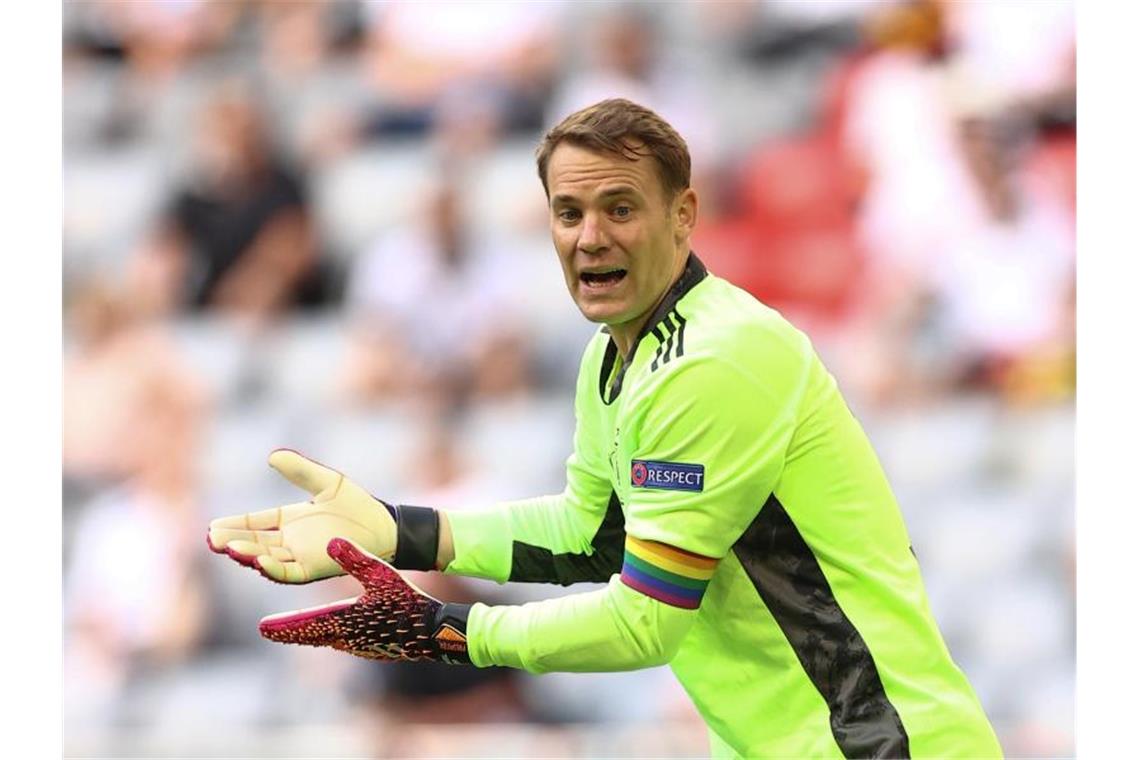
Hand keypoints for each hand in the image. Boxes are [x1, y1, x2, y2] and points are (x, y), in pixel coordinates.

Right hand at [207, 449, 396, 582]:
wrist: (385, 526)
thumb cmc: (357, 505)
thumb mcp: (327, 482)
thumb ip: (301, 471)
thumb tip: (272, 456)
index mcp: (291, 520)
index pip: (256, 523)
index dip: (235, 525)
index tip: (213, 526)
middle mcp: (291, 541)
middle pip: (255, 543)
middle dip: (233, 542)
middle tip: (212, 540)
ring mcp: (302, 556)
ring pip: (267, 558)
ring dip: (248, 554)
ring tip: (229, 548)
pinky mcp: (315, 569)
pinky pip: (289, 572)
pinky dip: (273, 568)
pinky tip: (258, 561)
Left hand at [259, 537, 470, 662]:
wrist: (435, 633)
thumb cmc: (409, 604)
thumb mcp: (383, 575)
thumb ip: (356, 559)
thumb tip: (331, 542)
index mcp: (345, 621)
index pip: (305, 625)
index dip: (283, 626)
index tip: (262, 628)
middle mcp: (347, 638)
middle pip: (311, 636)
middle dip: (290, 631)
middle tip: (269, 630)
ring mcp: (361, 646)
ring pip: (327, 640)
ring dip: (310, 633)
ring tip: (297, 629)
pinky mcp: (373, 648)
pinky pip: (343, 642)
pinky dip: (330, 635)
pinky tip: (336, 632)